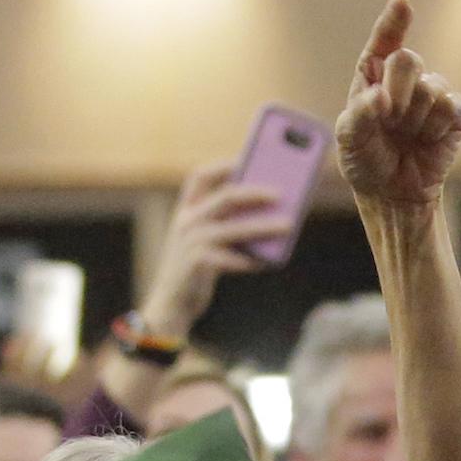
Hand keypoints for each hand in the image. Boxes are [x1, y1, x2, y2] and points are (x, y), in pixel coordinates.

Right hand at [138, 161, 296, 338]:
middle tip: (282, 193)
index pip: (201, 176)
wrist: (172, 303)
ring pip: (234, 228)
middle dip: (255, 192)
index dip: (225, 164)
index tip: (250, 157)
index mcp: (186, 210)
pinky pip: (233, 259)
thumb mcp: (207, 240)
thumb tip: (275, 213)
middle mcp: (186, 221)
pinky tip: (269, 262)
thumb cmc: (198, 268)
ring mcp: (191, 242)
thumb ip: (229, 224)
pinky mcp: (198, 264)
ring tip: (288, 225)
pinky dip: (254, 260)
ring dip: (264, 226)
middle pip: (225, 197)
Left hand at [335, 0, 460, 207]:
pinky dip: (437, 127)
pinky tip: (429, 140)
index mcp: (373, 77)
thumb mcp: (349, 139)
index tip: (402, 4)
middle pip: (408, 59)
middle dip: (399, 90)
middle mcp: (404, 81)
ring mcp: (432, 95)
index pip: (383, 43)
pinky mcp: (456, 114)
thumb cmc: (366, 160)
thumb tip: (381, 98)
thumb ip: (359, 114)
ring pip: (432, 87)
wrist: (394, 192)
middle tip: (390, 119)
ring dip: (416, 119)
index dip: (393, 23)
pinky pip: (453, 106)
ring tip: (407, 136)